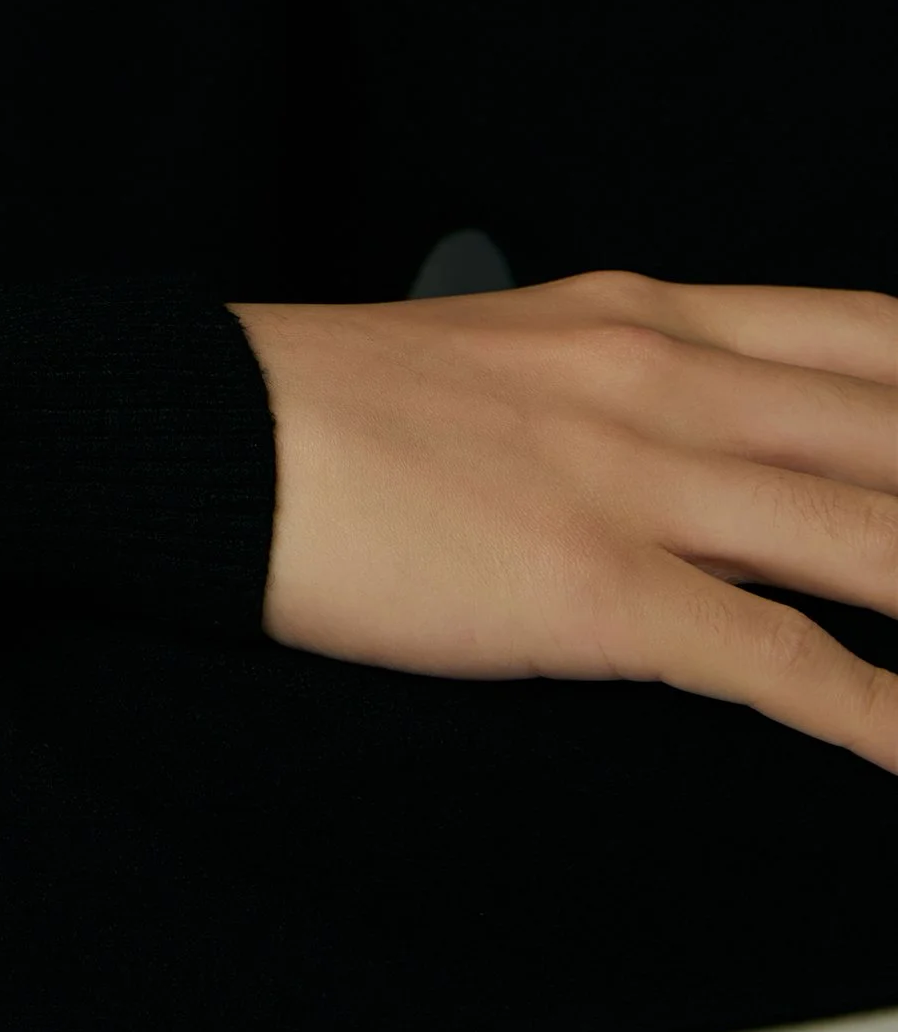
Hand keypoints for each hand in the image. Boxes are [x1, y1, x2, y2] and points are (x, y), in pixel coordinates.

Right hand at [230, 269, 897, 765]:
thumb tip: (698, 430)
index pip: (874, 339)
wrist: (200, 430)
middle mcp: (666, 378)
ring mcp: (636, 479)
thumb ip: (619, 378)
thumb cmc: (329, 405)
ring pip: (875, 536)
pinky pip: (779, 661)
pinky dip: (881, 716)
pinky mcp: (594, 587)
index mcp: (645, 315)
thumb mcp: (507, 350)